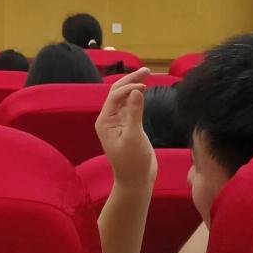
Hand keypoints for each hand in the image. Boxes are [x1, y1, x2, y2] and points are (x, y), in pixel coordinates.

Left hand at [95, 68, 156, 188]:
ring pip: (125, 98)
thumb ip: (134, 113)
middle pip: (118, 93)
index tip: (145, 85)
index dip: (128, 87)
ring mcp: (119, 122)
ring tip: (147, 74)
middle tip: (146, 70)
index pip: (114, 96)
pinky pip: (131, 106)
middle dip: (131, 80)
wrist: (137, 182)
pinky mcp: (129, 126)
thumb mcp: (134, 137)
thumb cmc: (133, 163)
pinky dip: (138, 96)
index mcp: (105, 121)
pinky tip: (146, 90)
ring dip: (134, 85)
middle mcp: (109, 119)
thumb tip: (136, 91)